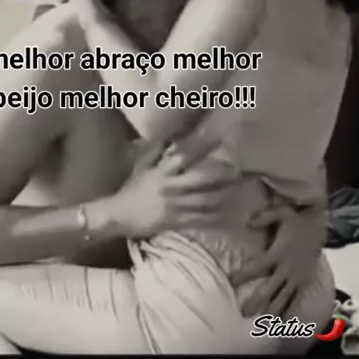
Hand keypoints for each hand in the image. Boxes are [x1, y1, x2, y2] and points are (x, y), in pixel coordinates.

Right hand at [108, 141, 238, 239]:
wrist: (118, 215)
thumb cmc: (131, 189)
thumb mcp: (142, 166)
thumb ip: (156, 151)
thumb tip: (170, 136)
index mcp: (163, 171)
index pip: (186, 155)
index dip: (204, 146)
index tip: (222, 139)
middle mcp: (172, 187)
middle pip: (203, 180)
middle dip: (223, 176)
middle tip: (239, 173)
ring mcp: (175, 206)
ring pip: (206, 201)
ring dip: (225, 197)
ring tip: (240, 193)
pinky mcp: (176, 222)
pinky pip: (201, 220)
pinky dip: (216, 219)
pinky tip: (229, 217)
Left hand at [231, 203, 326, 316]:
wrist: (320, 228)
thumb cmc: (296, 220)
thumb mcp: (281, 212)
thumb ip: (264, 217)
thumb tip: (248, 223)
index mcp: (278, 253)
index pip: (258, 266)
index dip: (244, 274)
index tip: (232, 281)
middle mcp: (287, 268)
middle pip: (269, 288)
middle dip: (256, 300)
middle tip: (243, 311)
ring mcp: (297, 277)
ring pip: (283, 297)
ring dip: (272, 309)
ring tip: (262, 322)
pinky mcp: (305, 281)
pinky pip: (296, 298)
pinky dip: (289, 310)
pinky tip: (282, 321)